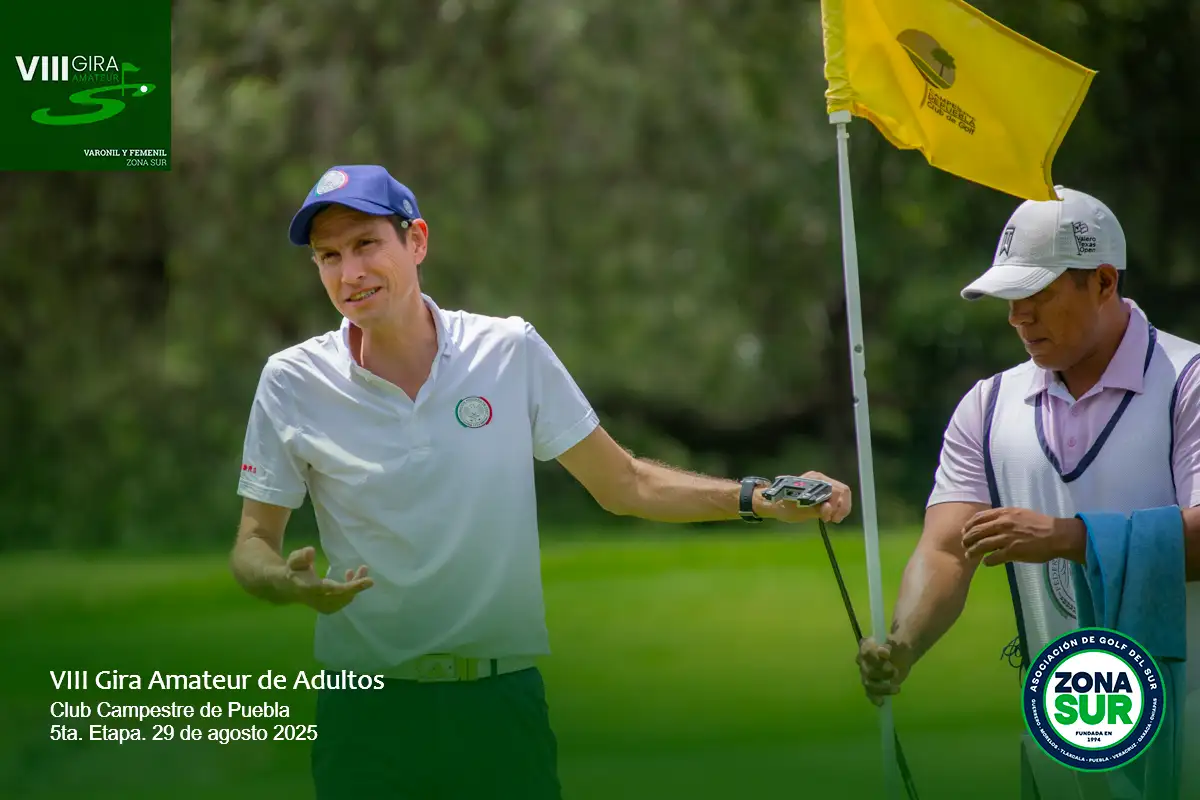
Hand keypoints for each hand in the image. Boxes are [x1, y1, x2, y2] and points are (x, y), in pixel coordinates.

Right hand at [279, 546, 373, 613]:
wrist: (288, 587)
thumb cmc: (294, 570)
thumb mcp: (294, 560)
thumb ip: (301, 556)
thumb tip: (311, 551)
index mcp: (310, 588)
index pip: (334, 590)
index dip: (352, 586)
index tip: (369, 581)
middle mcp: (318, 600)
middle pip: (343, 596)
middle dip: (357, 584)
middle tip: (364, 568)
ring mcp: (324, 606)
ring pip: (346, 598)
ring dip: (356, 585)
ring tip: (361, 569)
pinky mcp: (328, 608)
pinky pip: (344, 600)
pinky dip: (351, 589)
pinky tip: (350, 576)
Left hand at [757, 471, 852, 523]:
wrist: (772, 503)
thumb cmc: (785, 507)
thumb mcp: (801, 512)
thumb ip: (817, 510)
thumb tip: (829, 507)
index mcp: (814, 481)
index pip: (837, 491)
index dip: (836, 506)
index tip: (828, 518)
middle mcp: (819, 478)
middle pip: (843, 490)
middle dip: (841, 507)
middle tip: (833, 520)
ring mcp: (820, 481)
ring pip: (841, 492)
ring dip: (840, 507)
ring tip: (832, 518)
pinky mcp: (820, 487)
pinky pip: (835, 495)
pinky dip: (836, 505)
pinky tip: (829, 514)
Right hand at [857, 637, 913, 706]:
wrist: (902, 656)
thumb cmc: (898, 648)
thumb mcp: (898, 643)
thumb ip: (892, 644)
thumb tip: (884, 650)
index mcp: (867, 646)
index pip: (866, 651)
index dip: (875, 655)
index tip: (887, 654)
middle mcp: (863, 661)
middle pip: (867, 669)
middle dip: (881, 673)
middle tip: (895, 671)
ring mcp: (866, 674)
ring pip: (868, 683)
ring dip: (882, 687)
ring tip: (897, 688)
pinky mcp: (871, 685)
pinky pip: (870, 693)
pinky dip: (875, 698)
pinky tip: (882, 702)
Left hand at [961, 508, 1082, 565]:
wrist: (1056, 535)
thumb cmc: (1039, 523)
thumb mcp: (1019, 513)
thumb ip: (1004, 516)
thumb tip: (991, 521)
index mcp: (1004, 513)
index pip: (978, 518)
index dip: (968, 525)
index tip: (965, 531)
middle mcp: (1002, 524)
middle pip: (976, 532)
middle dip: (967, 539)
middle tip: (964, 544)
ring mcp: (1006, 538)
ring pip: (981, 545)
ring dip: (972, 551)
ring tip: (969, 555)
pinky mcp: (1012, 552)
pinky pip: (993, 557)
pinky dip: (987, 561)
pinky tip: (985, 562)